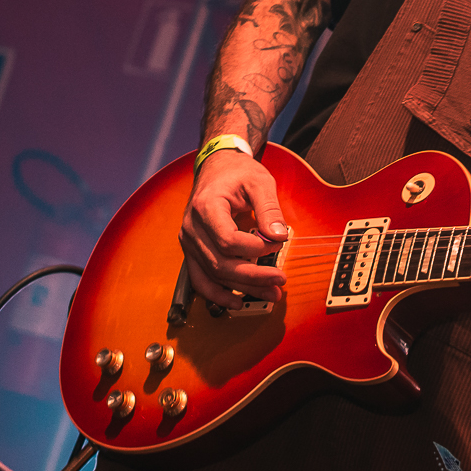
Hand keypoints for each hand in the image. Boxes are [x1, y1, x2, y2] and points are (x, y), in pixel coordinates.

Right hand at [179, 150, 289, 308]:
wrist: (217, 168)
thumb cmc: (237, 173)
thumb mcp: (259, 181)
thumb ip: (269, 208)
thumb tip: (279, 236)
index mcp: (206, 207)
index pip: (227, 240)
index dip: (254, 248)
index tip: (278, 244)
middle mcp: (192, 227)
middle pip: (220, 263)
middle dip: (253, 276)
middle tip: (280, 279)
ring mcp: (190, 242)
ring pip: (213, 275)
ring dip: (242, 288)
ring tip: (270, 293)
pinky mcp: (193, 251)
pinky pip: (201, 279)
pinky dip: (217, 294)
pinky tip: (237, 302)